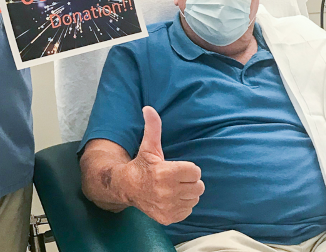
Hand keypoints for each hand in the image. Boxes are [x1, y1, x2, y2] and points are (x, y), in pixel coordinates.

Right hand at [125, 106, 203, 225]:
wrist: (126, 188)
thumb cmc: (142, 166)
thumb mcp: (148, 146)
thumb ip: (153, 127)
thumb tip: (149, 108)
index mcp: (166, 173)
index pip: (195, 171)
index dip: (187, 169)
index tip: (175, 168)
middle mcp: (167, 192)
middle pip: (198, 186)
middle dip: (189, 181)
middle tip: (175, 178)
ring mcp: (168, 207)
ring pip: (194, 199)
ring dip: (187, 194)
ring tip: (172, 188)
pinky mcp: (168, 218)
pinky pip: (188, 210)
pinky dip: (182, 205)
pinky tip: (170, 199)